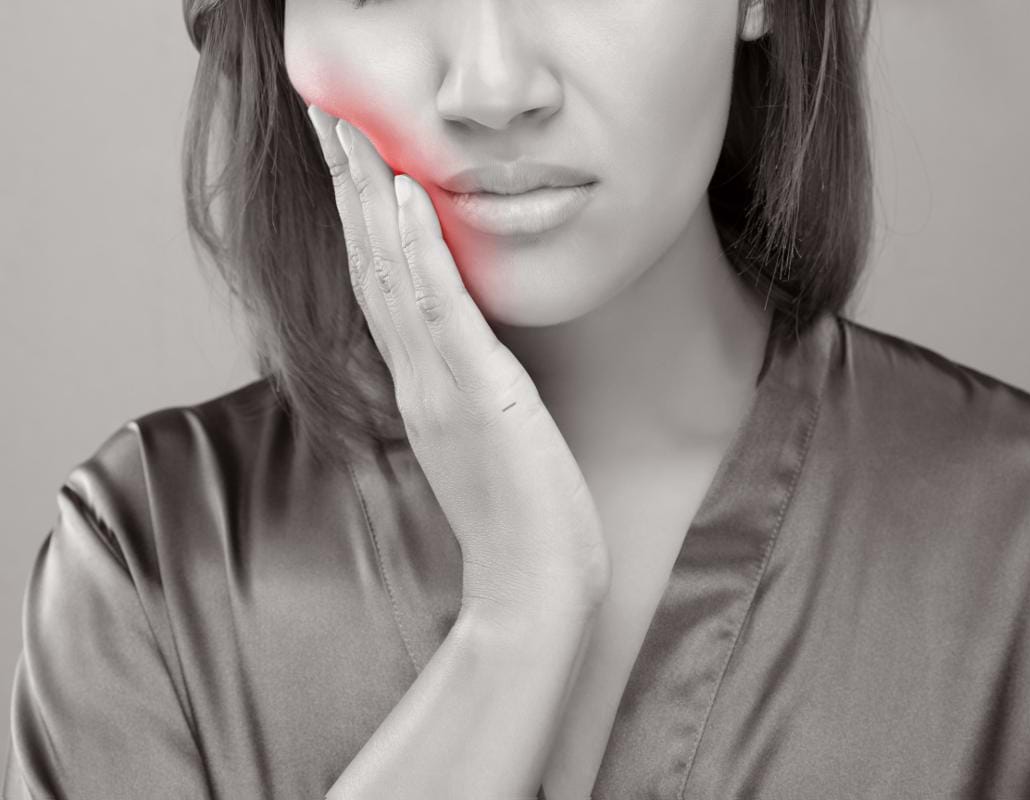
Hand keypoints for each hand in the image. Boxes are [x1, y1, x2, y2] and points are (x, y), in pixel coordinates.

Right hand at [306, 105, 609, 617]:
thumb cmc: (518, 521)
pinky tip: (407, 198)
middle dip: (348, 189)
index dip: (360, 221)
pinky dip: (421, 251)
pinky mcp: (480, 396)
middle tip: (325, 119)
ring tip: (349, 131)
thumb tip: (468, 361)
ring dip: (370, 198)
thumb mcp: (487, 443)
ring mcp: (441, 386)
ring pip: (391, 276)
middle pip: (369, 268)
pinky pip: (441, 311)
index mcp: (421, 387)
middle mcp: (418, 379)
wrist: (530, 589)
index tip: (349, 162)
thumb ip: (466, 396)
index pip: (380, 288)